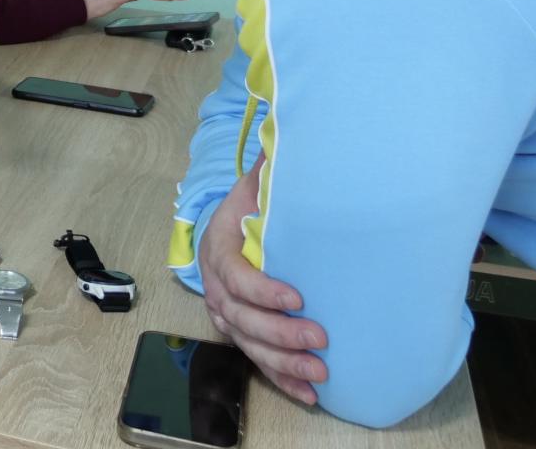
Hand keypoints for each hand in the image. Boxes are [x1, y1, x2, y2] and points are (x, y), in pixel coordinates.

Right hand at [199, 158, 329, 403]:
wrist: (229, 225)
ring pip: (248, 344)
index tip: (298, 297)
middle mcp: (216, 286)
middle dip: (279, 333)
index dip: (262, 290)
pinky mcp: (241, 332)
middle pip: (240, 318)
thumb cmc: (251, 205)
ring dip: (282, 362)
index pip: (235, 276)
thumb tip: (287, 141)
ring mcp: (225, 312)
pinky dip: (282, 378)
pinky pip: (256, 360)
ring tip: (319, 373)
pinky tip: (310, 394)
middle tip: (319, 338)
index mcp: (219, 248)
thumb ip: (271, 170)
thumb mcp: (256, 184)